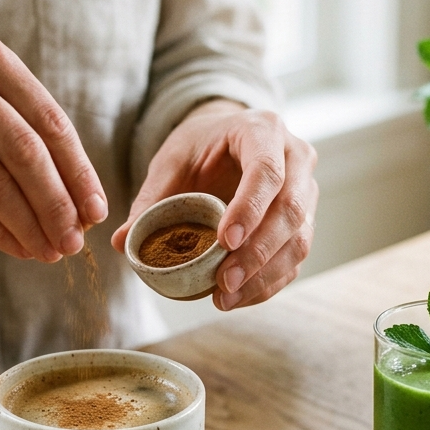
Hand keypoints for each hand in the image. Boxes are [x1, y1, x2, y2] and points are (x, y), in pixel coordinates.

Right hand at [0, 34, 107, 260]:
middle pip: (27, 153)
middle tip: (76, 240)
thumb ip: (21, 128)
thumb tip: (79, 199)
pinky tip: (18, 248)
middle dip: (58, 204)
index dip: (78, 171)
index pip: (50, 121)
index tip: (97, 210)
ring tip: (52, 251)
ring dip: (30, 224)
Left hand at [112, 100, 317, 309]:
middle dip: (258, 253)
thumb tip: (122, 241)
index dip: (249, 209)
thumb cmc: (199, 147)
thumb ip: (150, 199)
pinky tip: (238, 297)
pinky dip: (268, 283)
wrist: (227, 140)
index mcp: (263, 131)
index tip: (224, 242)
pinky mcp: (305, 221)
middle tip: (224, 282)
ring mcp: (307, 191)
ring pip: (299, 239)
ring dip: (264, 275)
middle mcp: (296, 158)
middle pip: (291, 210)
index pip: (267, 171)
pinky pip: (295, 259)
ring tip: (225, 297)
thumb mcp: (171, 161)